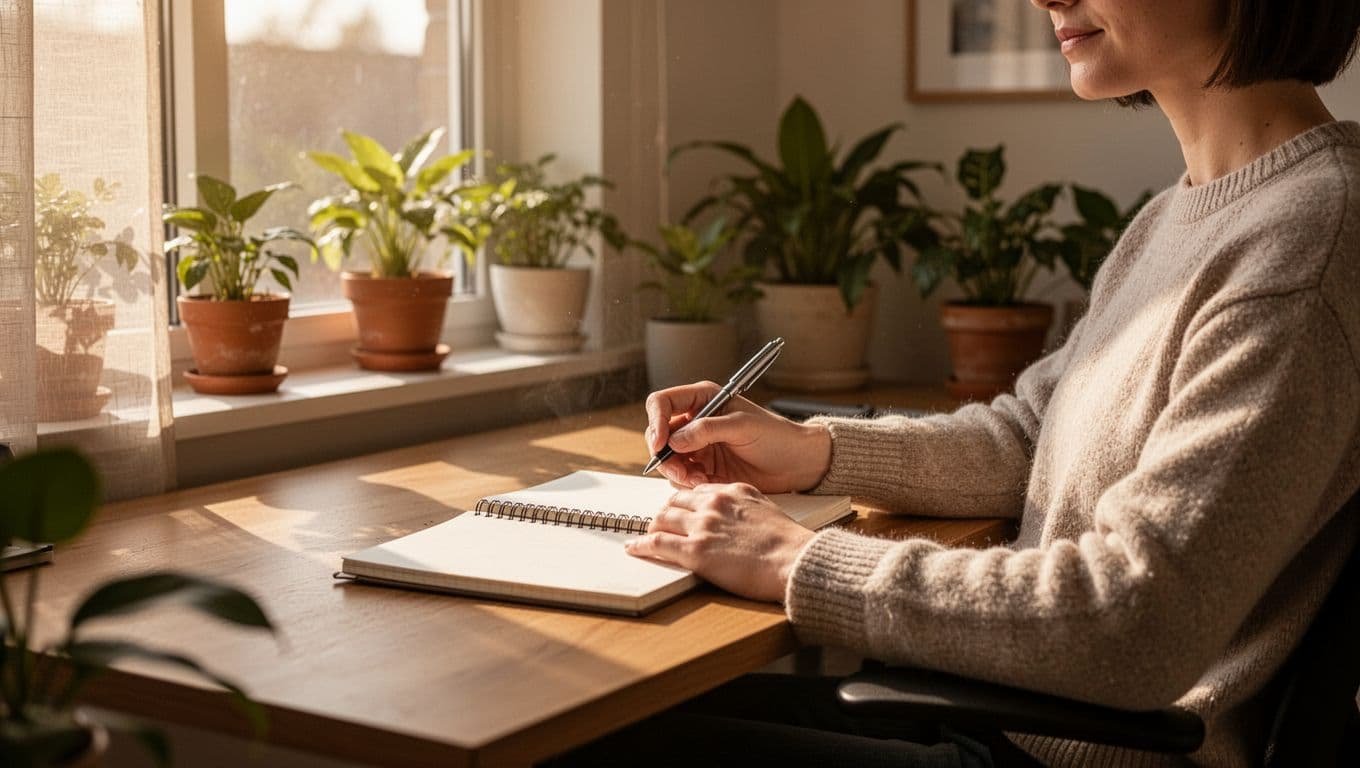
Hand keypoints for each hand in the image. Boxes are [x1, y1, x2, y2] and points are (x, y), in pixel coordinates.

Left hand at [625, 483, 816, 601]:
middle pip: (674, 501)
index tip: (678, 510)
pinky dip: (641, 546)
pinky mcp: (695, 551)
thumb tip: (735, 516)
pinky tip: (635, 549)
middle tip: (659, 524)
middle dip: (665, 513)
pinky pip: (658, 543)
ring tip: (646, 537)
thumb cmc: (789, 543)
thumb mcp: (767, 510)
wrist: (795, 560)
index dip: (684, 502)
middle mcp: (714, 503)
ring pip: (661, 518)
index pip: (696, 491)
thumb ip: (745, 507)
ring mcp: (702, 526)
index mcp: (732, 491)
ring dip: (651, 528)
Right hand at [644, 381, 831, 491]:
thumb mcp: (742, 426)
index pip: (662, 403)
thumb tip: (675, 440)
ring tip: (698, 479)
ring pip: (666, 459)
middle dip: (664, 454)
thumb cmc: (776, 436)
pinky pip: (680, 477)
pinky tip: (705, 483)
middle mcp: (695, 421)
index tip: (660, 443)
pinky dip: (686, 483)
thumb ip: (707, 429)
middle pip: (658, 434)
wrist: (795, 463)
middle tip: (680, 471)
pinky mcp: (702, 469)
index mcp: (703, 399)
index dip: (656, 422)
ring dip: (676, 472)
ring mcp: (697, 446)